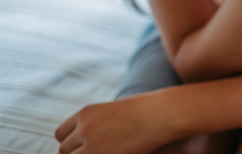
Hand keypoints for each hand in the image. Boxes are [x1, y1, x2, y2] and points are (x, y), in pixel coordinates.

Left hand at [55, 95, 169, 153]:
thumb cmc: (144, 111)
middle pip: (64, 150)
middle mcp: (84, 128)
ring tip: (107, 150)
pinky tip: (114, 152)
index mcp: (85, 113)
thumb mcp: (113, 111)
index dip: (71, 142)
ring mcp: (92, 145)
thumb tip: (84, 140)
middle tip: (98, 150)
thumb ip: (95, 123)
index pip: (61, 134)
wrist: (162, 114)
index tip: (83, 146)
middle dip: (77, 152)